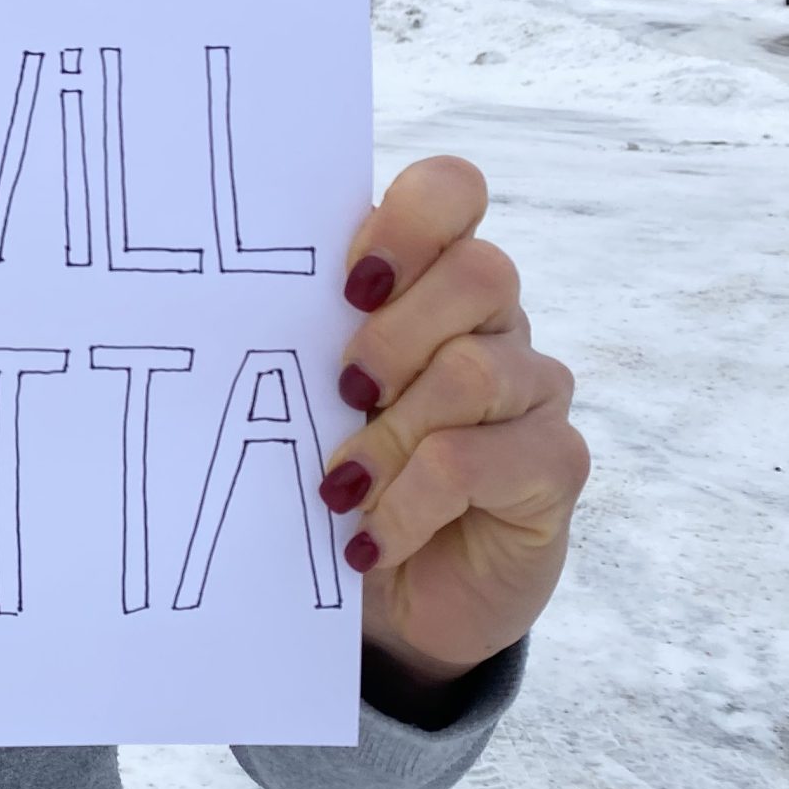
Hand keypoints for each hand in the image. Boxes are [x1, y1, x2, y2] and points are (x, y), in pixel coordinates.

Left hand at [315, 156, 588, 687]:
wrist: (388, 595)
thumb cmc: (339, 472)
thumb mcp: (307, 396)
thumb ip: (302, 336)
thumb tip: (232, 297)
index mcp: (428, 277)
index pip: (451, 192)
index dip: (408, 222)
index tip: (349, 286)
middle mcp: (494, 319)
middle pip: (480, 273)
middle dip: (392, 339)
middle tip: (342, 394)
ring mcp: (535, 388)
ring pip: (475, 371)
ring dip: (389, 439)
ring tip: (339, 490)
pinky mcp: (556, 462)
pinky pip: (482, 461)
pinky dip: (410, 504)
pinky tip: (373, 539)